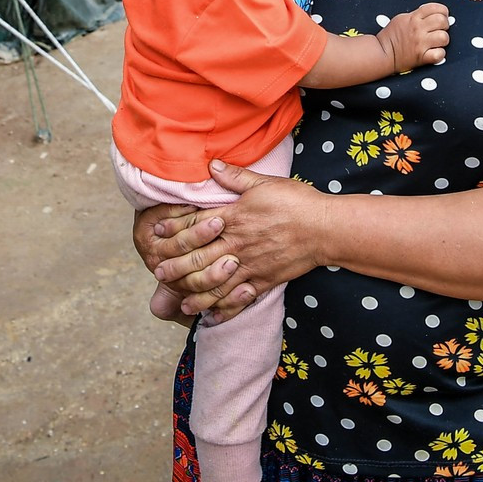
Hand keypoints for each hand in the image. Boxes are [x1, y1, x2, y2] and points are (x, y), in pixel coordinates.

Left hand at [149, 161, 326, 321]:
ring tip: (179, 300)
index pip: (195, 224)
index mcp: (234, 218)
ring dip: (194, 292)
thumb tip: (211, 164)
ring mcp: (250, 266)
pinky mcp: (264, 281)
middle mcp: (237, 244)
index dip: (174, 228)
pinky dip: (224, 309)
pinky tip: (212, 317)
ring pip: (215, 283)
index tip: (157, 232)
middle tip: (157, 270)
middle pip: (198, 257)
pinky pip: (239, 299)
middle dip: (176, 265)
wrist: (325, 229)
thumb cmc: (296, 202)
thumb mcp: (264, 183)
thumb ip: (235, 177)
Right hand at [378, 2, 449, 73]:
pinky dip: (439, 54)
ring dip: (443, 40)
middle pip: (442, 21)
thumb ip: (417, 15)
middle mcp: (418, 29)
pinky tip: (434, 52)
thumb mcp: (402, 19)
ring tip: (438, 41)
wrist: (382, 53)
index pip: (435, 8)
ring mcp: (420, 43)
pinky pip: (439, 54)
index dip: (443, 11)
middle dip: (445, 24)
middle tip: (440, 29)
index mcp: (413, 18)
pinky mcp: (422, 57)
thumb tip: (432, 15)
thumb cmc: (391, 36)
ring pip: (444, 37)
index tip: (442, 16)